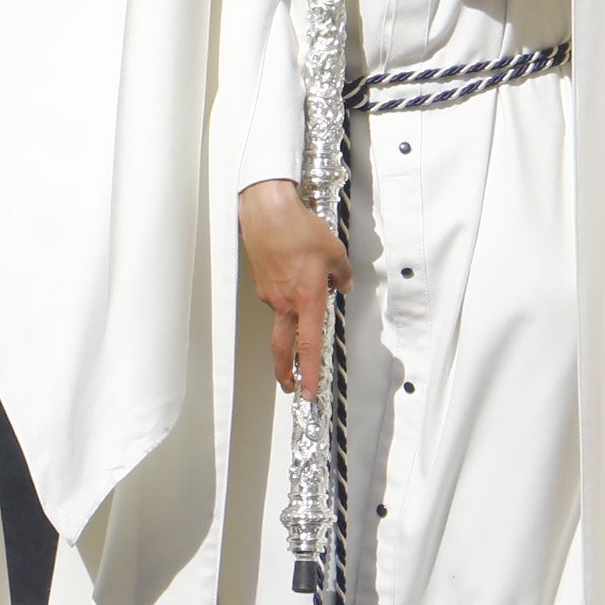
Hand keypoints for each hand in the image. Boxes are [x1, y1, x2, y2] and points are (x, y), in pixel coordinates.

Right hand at [238, 179, 345, 399]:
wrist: (268, 211)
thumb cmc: (298, 229)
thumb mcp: (335, 252)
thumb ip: (343, 274)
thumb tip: (344, 285)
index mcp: (306, 300)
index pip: (309, 346)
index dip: (309, 373)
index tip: (309, 393)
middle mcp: (285, 303)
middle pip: (283, 347)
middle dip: (286, 371)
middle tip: (291, 384)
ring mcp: (270, 294)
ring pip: (283, 316)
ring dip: (293, 318)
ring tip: (304, 296)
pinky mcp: (261, 282)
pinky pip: (276, 296)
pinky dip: (286, 294)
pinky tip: (292, 274)